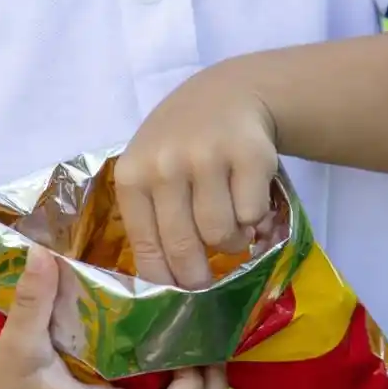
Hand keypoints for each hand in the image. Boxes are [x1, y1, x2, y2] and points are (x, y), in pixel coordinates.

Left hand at [115, 63, 277, 288]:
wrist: (228, 94)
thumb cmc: (182, 142)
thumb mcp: (151, 167)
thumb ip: (152, 215)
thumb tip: (168, 281)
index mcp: (133, 175)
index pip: (146, 247)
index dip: (165, 279)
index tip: (176, 294)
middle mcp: (166, 165)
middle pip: (184, 248)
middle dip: (197, 275)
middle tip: (206, 281)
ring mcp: (208, 158)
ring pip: (221, 235)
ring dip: (231, 240)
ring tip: (230, 222)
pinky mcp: (249, 155)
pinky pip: (252, 214)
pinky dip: (255, 216)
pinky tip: (247, 196)